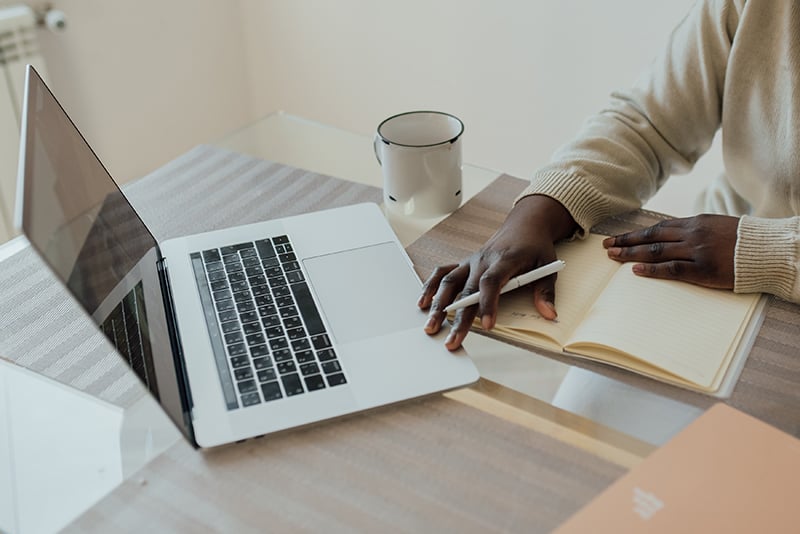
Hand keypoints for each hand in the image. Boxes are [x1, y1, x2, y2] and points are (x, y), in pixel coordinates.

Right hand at [417, 195, 577, 350]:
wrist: (524, 225)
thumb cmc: (535, 246)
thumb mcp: (548, 265)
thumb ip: (546, 291)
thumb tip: (549, 314)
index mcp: (505, 259)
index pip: (492, 282)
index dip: (488, 303)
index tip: (487, 325)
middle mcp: (483, 260)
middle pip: (466, 289)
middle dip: (458, 317)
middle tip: (452, 340)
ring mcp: (470, 261)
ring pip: (449, 282)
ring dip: (438, 305)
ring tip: (431, 326)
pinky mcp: (464, 264)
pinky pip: (443, 273)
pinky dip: (431, 287)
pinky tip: (424, 303)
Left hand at [603, 214, 738, 288]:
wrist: (767, 250)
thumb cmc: (742, 240)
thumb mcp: (715, 226)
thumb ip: (692, 230)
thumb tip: (669, 236)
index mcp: (694, 223)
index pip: (657, 227)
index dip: (635, 234)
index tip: (617, 238)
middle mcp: (692, 234)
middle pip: (651, 237)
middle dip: (626, 242)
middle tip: (606, 247)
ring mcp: (697, 251)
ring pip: (657, 251)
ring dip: (632, 254)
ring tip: (614, 256)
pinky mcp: (703, 269)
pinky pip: (673, 269)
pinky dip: (652, 270)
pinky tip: (636, 271)